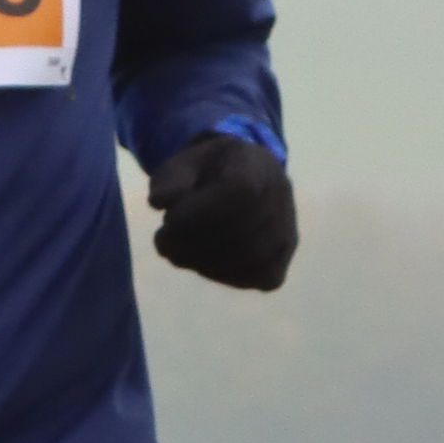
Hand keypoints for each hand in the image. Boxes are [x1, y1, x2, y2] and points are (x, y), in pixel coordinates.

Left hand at [149, 136, 297, 292]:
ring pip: (243, 261)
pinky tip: (200, 259)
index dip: (197, 212)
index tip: (168, 217)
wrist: (243, 185)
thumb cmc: (206, 174)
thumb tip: (159, 201)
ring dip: (197, 260)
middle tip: (163, 238)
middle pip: (237, 231)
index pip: (239, 193)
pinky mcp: (277, 269)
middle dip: (189, 241)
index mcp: (259, 167)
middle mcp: (281, 203)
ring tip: (176, 248)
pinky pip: (249, 278)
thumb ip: (169, 179)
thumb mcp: (183, 164)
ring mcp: (284, 238)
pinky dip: (217, 272)